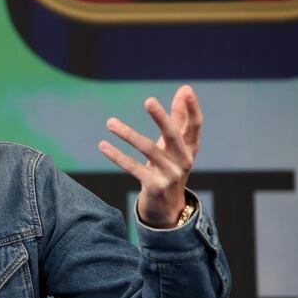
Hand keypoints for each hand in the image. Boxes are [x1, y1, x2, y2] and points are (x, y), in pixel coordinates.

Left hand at [98, 85, 202, 227]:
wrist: (167, 209)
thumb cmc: (169, 168)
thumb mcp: (175, 146)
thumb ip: (178, 119)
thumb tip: (184, 89)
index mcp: (190, 148)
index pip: (195, 126)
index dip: (192, 108)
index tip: (186, 90)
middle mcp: (184, 160)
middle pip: (174, 136)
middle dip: (162, 118)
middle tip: (149, 100)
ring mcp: (170, 174)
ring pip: (148, 150)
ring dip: (127, 134)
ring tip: (110, 122)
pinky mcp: (154, 186)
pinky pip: (133, 167)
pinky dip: (117, 156)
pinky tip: (103, 145)